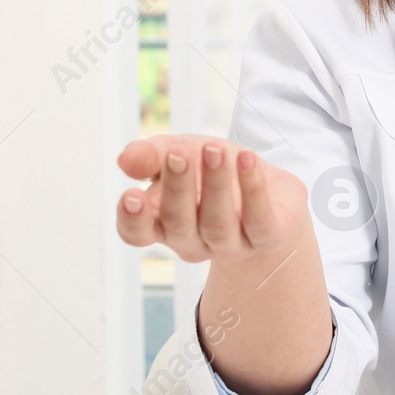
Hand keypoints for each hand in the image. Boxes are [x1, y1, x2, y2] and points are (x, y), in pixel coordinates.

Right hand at [115, 135, 311, 263]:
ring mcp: (231, 245)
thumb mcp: (180, 153)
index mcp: (164, 224)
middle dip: (178, 188)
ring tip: (215, 150)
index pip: (138, 233)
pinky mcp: (268, 236)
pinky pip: (259, 220)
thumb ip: (151, 155)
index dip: (132, 219)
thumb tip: (125, 159)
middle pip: (178, 223)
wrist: (269, 188)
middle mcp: (194, 241)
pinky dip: (253, 187)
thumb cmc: (213, 172)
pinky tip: (247, 158)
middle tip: (178, 155)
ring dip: (215, 184)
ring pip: (218, 223)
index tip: (131, 194)